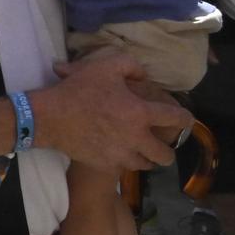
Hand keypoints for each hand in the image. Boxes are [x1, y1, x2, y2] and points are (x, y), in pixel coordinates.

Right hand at [40, 51, 190, 171]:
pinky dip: (126, 162)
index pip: (176, 119)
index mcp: (140, 113)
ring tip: (142, 152)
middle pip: (165, 154)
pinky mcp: (105, 165)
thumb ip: (132, 67)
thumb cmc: (77, 90)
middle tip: (163, 146)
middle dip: (168, 151)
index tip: (186, 121)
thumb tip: (144, 77)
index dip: (186, 119)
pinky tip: (120, 155)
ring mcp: (121, 154)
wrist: (48, 118)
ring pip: (146, 165)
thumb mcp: (105, 66)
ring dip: (147, 158)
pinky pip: (124, 168)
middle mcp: (136, 138)